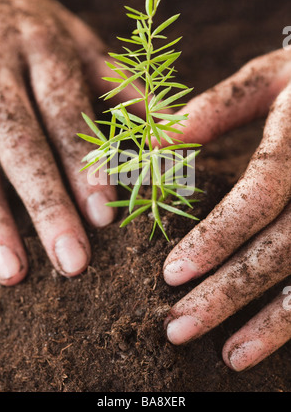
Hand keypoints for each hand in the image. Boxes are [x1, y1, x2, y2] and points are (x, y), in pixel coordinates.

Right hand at [0, 0, 139, 285]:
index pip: (68, 113)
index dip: (85, 164)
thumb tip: (169, 132)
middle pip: (21, 142)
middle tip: (72, 262)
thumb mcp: (79, 42)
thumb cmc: (34, 25)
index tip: (105, 215)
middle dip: (46, 204)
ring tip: (13, 272)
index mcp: (46, 50)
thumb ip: (120, 86)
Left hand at [158, 49, 290, 370]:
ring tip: (227, 355)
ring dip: (268, 323)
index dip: (218, 235)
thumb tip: (156, 144)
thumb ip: (216, 107)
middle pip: (281, 247)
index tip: (172, 273)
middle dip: (230, 292)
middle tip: (179, 327)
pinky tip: (264, 342)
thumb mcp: (267, 77)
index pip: (261, 191)